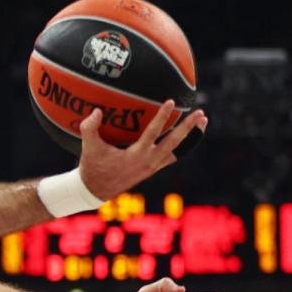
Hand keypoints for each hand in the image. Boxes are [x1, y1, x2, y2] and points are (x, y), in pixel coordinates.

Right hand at [78, 101, 206, 199]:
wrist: (96, 189)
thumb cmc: (93, 167)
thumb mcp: (89, 147)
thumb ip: (90, 128)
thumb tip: (97, 111)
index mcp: (136, 156)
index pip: (153, 133)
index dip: (162, 117)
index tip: (171, 102)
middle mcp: (149, 161)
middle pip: (174, 142)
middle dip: (189, 128)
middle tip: (201, 113)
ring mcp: (153, 166)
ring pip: (177, 150)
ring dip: (191, 136)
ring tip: (203, 122)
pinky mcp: (152, 169)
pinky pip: (173, 156)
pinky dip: (182, 146)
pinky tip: (188, 137)